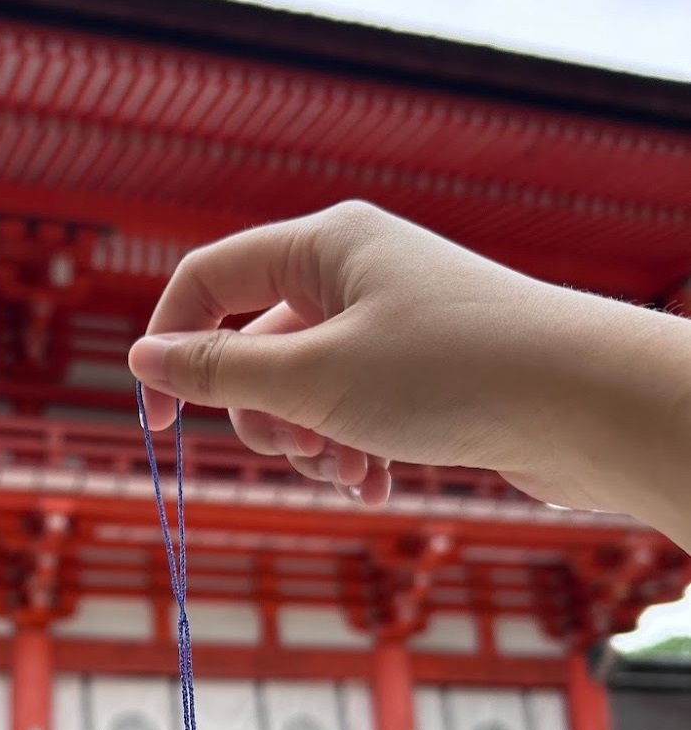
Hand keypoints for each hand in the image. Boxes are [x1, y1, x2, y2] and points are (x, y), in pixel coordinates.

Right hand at [129, 202, 690, 546]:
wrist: (585, 404)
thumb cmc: (451, 373)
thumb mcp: (311, 378)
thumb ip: (219, 372)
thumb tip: (144, 359)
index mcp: (323, 245)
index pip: (209, 279)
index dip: (169, 346)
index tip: (155, 423)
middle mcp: (356, 273)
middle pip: (257, 346)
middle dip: (265, 415)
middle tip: (299, 449)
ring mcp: (392, 322)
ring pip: (306, 388)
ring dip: (311, 442)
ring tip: (352, 470)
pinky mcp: (424, 370)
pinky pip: (354, 410)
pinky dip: (352, 449)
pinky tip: (376, 484)